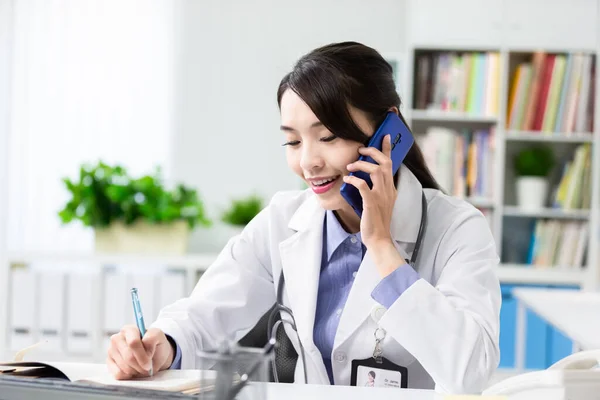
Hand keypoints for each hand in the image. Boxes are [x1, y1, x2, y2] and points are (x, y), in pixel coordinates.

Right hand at [106, 325, 173, 379]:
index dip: (143, 355)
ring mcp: (111, 350)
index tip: (150, 362)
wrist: (154, 357)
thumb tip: (144, 343)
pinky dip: (128, 375)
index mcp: (129, 329)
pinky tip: (133, 370)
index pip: (133, 343)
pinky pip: (118, 374)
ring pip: (124, 367)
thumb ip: (152, 336)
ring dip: (136, 370)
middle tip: (147, 367)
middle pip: (128, 357)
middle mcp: (117, 338)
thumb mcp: (159, 337)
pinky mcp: (109, 363)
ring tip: (141, 367)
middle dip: (140, 365)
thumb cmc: (156, 346)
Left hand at [344, 134, 397, 249]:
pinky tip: (347, 179)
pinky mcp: (371, 203)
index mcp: (391, 189)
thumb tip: (362, 177)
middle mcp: (388, 190)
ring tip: (350, 166)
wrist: (379, 239)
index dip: (388, 149)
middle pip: (385, 163)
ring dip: (362, 165)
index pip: (391, 164)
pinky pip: (363, 185)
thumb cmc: (376, 222)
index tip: (384, 136)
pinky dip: (354, 180)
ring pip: (376, 171)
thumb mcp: (380, 202)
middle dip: (373, 152)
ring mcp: (381, 196)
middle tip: (361, 150)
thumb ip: (375, 189)